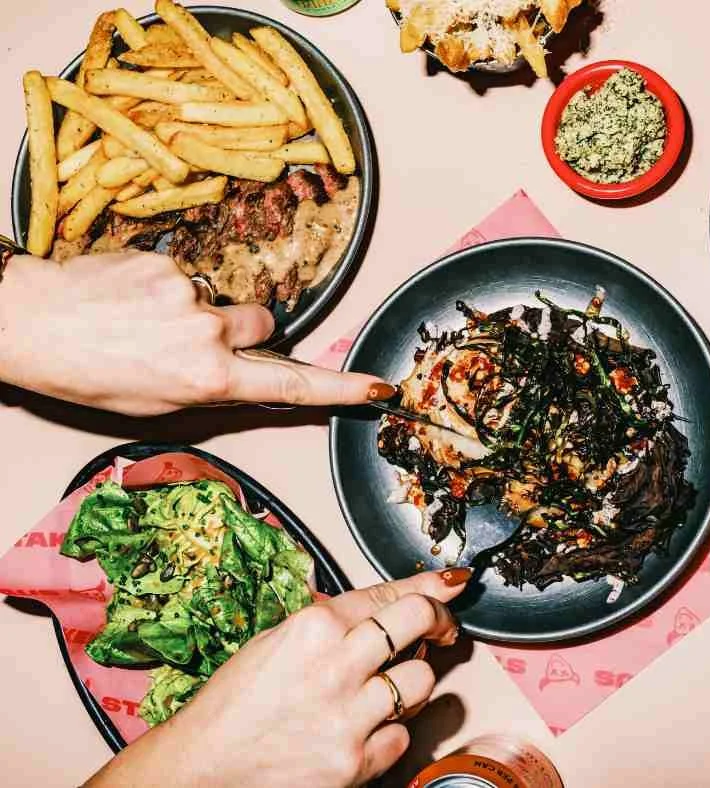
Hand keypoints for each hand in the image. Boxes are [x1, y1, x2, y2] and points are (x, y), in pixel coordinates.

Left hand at [0, 251, 393, 414]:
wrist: (31, 323)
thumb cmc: (89, 375)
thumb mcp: (157, 406)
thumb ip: (212, 390)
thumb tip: (244, 378)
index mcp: (208, 380)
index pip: (291, 385)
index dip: (340, 388)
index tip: (377, 384)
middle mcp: (208, 335)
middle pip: (263, 324)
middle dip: (243, 331)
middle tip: (193, 343)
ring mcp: (189, 294)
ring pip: (222, 300)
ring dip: (198, 311)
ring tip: (147, 322)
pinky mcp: (168, 263)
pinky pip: (186, 276)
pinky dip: (167, 289)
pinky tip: (131, 300)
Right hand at [86, 568, 471, 787]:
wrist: (205, 764)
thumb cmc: (236, 701)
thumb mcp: (279, 639)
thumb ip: (333, 622)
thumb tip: (383, 606)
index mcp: (315, 626)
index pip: (391, 595)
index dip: (431, 587)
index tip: (451, 585)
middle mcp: (336, 665)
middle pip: (419, 622)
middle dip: (439, 620)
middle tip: (440, 628)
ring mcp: (348, 716)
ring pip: (421, 681)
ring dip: (413, 681)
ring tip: (388, 687)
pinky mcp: (354, 762)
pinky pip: (402, 736)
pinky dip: (391, 732)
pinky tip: (366, 728)